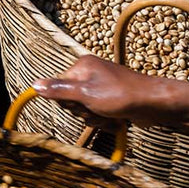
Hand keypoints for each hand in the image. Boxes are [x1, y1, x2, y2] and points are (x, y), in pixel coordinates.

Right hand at [33, 55, 175, 125]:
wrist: (154, 104)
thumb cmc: (121, 95)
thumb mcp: (85, 94)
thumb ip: (59, 90)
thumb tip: (34, 85)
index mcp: (82, 66)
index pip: (58, 87)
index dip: (68, 100)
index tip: (80, 103)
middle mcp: (90, 75)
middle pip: (69, 100)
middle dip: (82, 111)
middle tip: (97, 109)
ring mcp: (101, 88)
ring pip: (82, 111)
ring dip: (94, 118)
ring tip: (109, 115)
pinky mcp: (110, 101)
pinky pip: (95, 114)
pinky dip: (104, 120)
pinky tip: (115, 120)